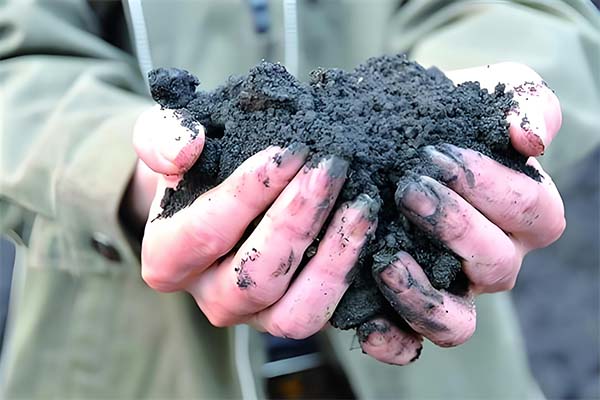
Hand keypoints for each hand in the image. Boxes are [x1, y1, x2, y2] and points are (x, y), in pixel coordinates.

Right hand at [131, 106, 377, 337]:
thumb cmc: (195, 167)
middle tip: (330, 168)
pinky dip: (349, 275)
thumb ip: (162, 138)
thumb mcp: (166, 140)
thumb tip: (186, 150)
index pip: (207, 232)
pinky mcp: (292, 316)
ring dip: (333, 257)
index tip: (289, 151)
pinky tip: (368, 229)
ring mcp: (255, 315)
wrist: (217, 192)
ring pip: (295, 313)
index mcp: (168, 262)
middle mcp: (211, 299)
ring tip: (361, 205)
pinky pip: (323, 312)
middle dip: (298, 220)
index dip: (249, 192)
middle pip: (255, 277)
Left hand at [358, 63, 564, 363]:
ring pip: (457, 322)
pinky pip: (408, 343)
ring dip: (423, 295)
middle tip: (408, 187)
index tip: (436, 153)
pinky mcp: (406, 308)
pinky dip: (390, 338)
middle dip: (453, 224)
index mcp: (522, 214)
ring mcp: (450, 289)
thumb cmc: (452, 114)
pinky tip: (365, 321)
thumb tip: (532, 138)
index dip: (488, 186)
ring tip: (387, 259)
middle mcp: (491, 260)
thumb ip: (524, 102)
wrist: (402, 133)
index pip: (532, 212)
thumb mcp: (493, 90)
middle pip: (496, 264)